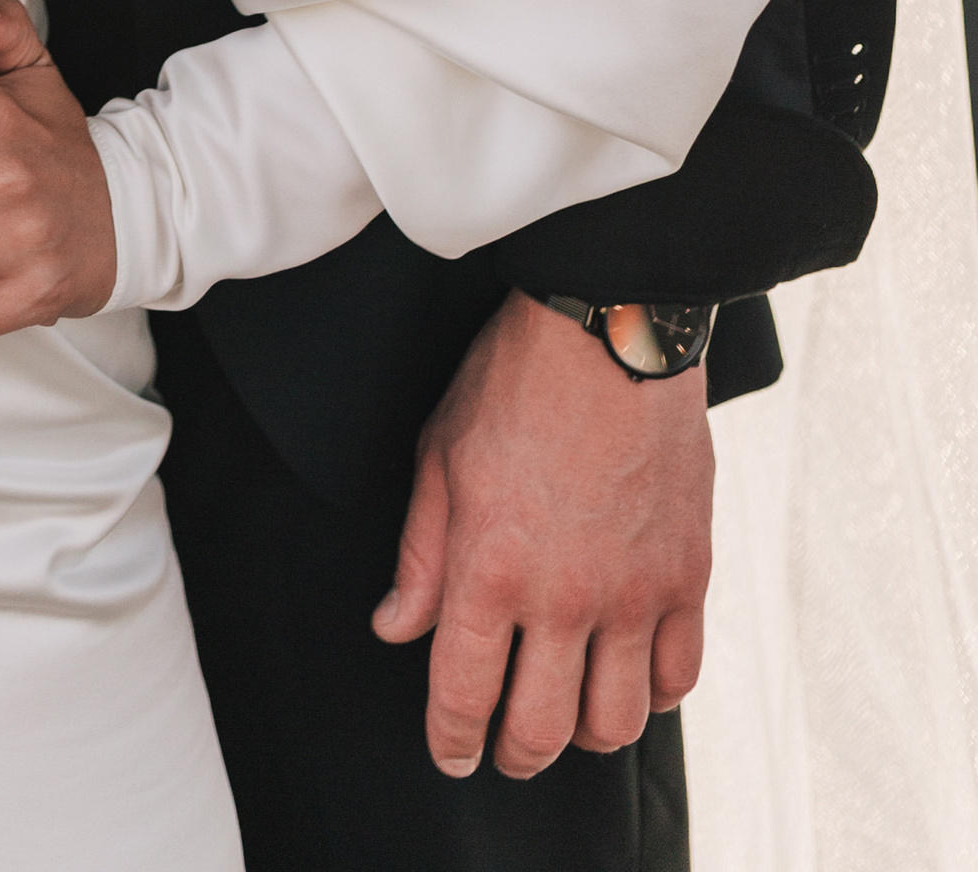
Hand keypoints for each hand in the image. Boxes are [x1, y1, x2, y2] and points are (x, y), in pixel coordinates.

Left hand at [372, 290, 713, 778]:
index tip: (451, 753)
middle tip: (505, 749)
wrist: (608, 329)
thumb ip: (420, 556)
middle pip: (541, 730)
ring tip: (567, 716)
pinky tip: (629, 677)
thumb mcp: (439, 456)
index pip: (464, 695)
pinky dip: (652, 695)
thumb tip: (396, 626)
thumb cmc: (515, 380)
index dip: (452, 740)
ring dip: (585, 735)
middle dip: (514, 754)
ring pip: (615, 722)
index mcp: (490, 568)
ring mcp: (633, 593)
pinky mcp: (687, 577)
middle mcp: (564, 597)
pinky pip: (678, 676)